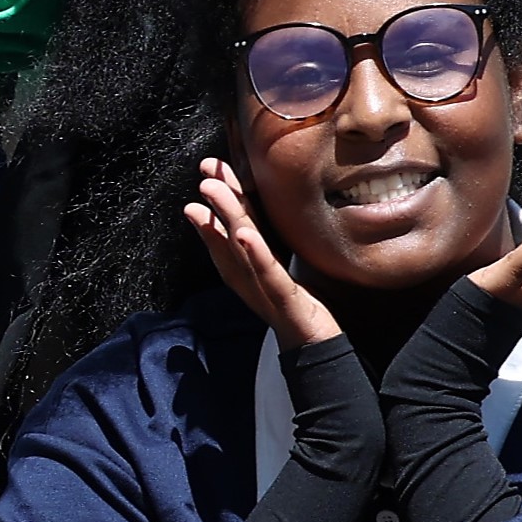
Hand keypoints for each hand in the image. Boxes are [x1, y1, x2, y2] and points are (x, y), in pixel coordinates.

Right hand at [184, 157, 341, 354]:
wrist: (316, 348)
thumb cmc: (298, 308)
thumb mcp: (281, 270)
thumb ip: (267, 246)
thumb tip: (253, 217)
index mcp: (249, 268)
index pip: (231, 231)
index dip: (218, 200)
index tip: (208, 172)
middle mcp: (248, 278)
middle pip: (229, 236)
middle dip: (216, 203)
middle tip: (205, 173)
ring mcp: (263, 289)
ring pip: (241, 250)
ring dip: (226, 218)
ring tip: (214, 190)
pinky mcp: (283, 300)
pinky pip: (267, 274)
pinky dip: (254, 253)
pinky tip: (244, 234)